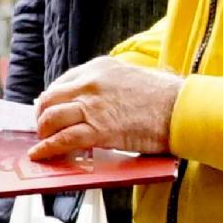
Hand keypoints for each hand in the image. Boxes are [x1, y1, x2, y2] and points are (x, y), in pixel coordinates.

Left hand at [32, 57, 182, 159]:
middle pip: (49, 99)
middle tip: (44, 128)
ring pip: (50, 118)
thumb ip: (110, 84)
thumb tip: (98, 98)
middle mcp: (90, 83)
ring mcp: (92, 106)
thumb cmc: (166, 96)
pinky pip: (62, 140)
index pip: (62, 82)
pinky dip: (47, 149)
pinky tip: (40, 155)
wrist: (183, 109)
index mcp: (98, 67)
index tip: (50, 110)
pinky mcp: (97, 130)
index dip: (53, 100)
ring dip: (43, 133)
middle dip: (42, 116)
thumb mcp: (132, 75)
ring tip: (43, 142)